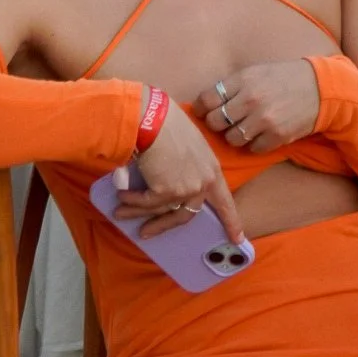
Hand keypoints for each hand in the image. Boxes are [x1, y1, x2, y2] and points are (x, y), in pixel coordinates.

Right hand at [115, 97, 243, 241]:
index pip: (224, 201)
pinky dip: (132, 201)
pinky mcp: (167, 191)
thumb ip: (186, 167)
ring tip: (120, 212)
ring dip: (137, 212)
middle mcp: (203, 181)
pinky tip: (121, 196)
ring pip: (162, 210)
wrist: (152, 118)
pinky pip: (147, 203)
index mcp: (212, 169)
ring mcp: (187, 188)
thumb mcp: (187, 146)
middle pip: (187, 213)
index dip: (231, 221)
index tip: (237, 239)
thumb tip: (164, 187)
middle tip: (147, 234)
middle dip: (163, 225)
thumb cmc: (166, 124)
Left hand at [195, 60, 320, 153]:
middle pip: (215, 122)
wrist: (320, 89)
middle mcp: (251, 100)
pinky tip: (261, 134)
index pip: (207, 99)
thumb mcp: (255, 71)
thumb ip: (232, 85)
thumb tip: (205, 102)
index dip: (201, 108)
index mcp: (243, 80)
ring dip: (235, 135)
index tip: (203, 111)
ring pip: (231, 138)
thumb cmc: (283, 78)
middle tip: (225, 121)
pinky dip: (254, 144)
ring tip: (245, 128)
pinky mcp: (276, 136)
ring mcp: (264, 120)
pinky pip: (252, 148)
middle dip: (216, 123)